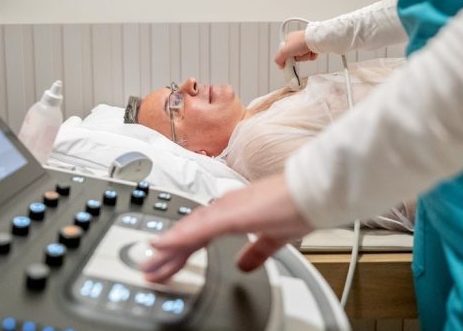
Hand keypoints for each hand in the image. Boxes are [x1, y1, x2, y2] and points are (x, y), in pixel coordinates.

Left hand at [141, 175, 312, 282]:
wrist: (313, 192)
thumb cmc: (298, 207)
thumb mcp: (274, 238)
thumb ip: (257, 250)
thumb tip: (245, 264)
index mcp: (232, 213)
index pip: (199, 234)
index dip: (181, 249)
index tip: (167, 264)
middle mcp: (224, 208)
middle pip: (188, 233)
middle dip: (168, 254)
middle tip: (149, 270)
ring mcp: (226, 209)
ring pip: (189, 230)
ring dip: (168, 248)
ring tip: (149, 262)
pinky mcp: (231, 213)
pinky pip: (200, 228)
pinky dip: (179, 236)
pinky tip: (163, 245)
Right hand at [275, 30, 317, 68]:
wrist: (315, 40)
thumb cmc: (301, 41)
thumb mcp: (285, 50)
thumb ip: (278, 58)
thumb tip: (279, 65)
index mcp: (288, 40)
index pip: (284, 53)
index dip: (285, 59)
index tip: (286, 64)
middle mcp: (296, 42)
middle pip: (293, 57)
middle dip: (297, 58)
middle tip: (298, 55)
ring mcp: (304, 45)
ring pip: (302, 58)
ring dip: (304, 57)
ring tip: (305, 51)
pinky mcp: (311, 48)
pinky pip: (309, 57)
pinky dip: (310, 56)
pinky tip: (310, 51)